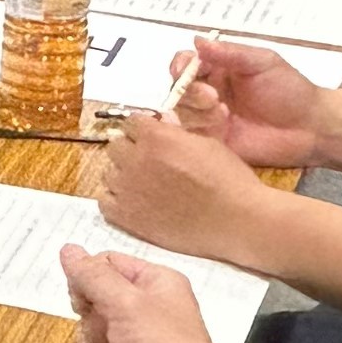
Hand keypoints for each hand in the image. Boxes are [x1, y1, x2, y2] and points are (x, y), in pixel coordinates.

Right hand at [64, 247, 234, 342]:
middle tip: (114, 337)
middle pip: (90, 304)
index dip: (87, 282)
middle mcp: (143, 308)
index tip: (85, 301)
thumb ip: (93, 277)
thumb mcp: (127, 305)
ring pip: (88, 339)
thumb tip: (67, 249)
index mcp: (152, 282)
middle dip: (95, 327)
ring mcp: (134, 342)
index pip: (103, 265)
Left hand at [92, 109, 274, 263]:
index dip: (142, 130)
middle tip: (149, 163)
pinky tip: (134, 203)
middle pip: (115, 146)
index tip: (150, 137)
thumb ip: (176, 132)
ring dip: (122, 175)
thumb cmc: (229, 179)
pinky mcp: (126, 217)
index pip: (131, 122)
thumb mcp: (205, 144)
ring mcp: (128, 189)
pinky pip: (104, 201)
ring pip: (108, 173)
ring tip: (143, 185)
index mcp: (156, 137)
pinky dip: (115, 200)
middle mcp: (136, 160)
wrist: (237, 220)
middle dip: (130, 150)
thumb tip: (162, 122)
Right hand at [173, 37, 328, 170]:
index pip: (186, 64)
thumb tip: (197, 40)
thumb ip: (230, 53)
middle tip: (212, 97)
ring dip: (196, 111)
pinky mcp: (215, 143)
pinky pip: (193, 137)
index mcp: (219, 70)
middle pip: (179, 90)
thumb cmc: (289, 90)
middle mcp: (210, 93)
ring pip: (183, 113)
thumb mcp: (262, 62)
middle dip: (189, 91)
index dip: (180, 66)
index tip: (183, 71)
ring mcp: (210, 119)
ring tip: (223, 114)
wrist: (311, 127)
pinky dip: (200, 129)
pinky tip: (221, 126)